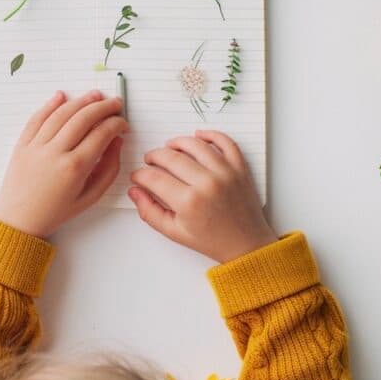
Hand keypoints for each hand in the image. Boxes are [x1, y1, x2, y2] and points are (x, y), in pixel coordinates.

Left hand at [0, 90, 127, 237]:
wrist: (19, 220)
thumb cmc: (56, 212)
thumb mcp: (90, 197)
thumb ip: (109, 169)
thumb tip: (117, 142)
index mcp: (75, 167)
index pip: (102, 133)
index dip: (116, 124)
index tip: (122, 123)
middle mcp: (55, 152)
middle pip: (84, 118)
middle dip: (103, 107)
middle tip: (114, 103)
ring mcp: (36, 146)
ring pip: (61, 113)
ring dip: (81, 101)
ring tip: (94, 96)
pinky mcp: (22, 144)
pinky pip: (37, 118)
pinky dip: (50, 104)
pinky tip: (62, 96)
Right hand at [127, 130, 275, 262]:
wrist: (246, 244)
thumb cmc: (212, 240)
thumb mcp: (174, 232)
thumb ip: (150, 212)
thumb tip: (135, 191)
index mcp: (189, 202)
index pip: (154, 178)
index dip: (140, 175)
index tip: (138, 176)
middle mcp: (207, 183)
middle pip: (171, 157)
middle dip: (154, 156)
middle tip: (150, 160)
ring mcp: (225, 173)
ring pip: (195, 144)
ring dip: (177, 142)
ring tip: (169, 147)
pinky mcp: (239, 168)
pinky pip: (225, 142)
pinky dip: (210, 134)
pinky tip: (198, 136)